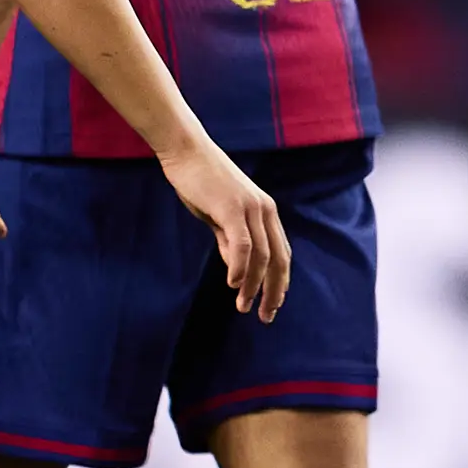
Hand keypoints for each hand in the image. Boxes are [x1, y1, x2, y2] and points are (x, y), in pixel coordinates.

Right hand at [161, 141, 291, 319]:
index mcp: (266, 212)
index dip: (280, 282)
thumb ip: (230, 240)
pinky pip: (242, 244)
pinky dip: (240, 267)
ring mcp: (251, 208)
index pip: (281, 254)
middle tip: (265, 316)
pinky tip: (233, 284)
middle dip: (274, 291)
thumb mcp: (220, 216)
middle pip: (279, 259)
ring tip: (243, 306)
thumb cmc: (201, 182)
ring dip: (253, 285)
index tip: (272, 305)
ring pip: (261, 256)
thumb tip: (238, 271)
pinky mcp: (232, 207)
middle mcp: (265, 210)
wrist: (186, 151)